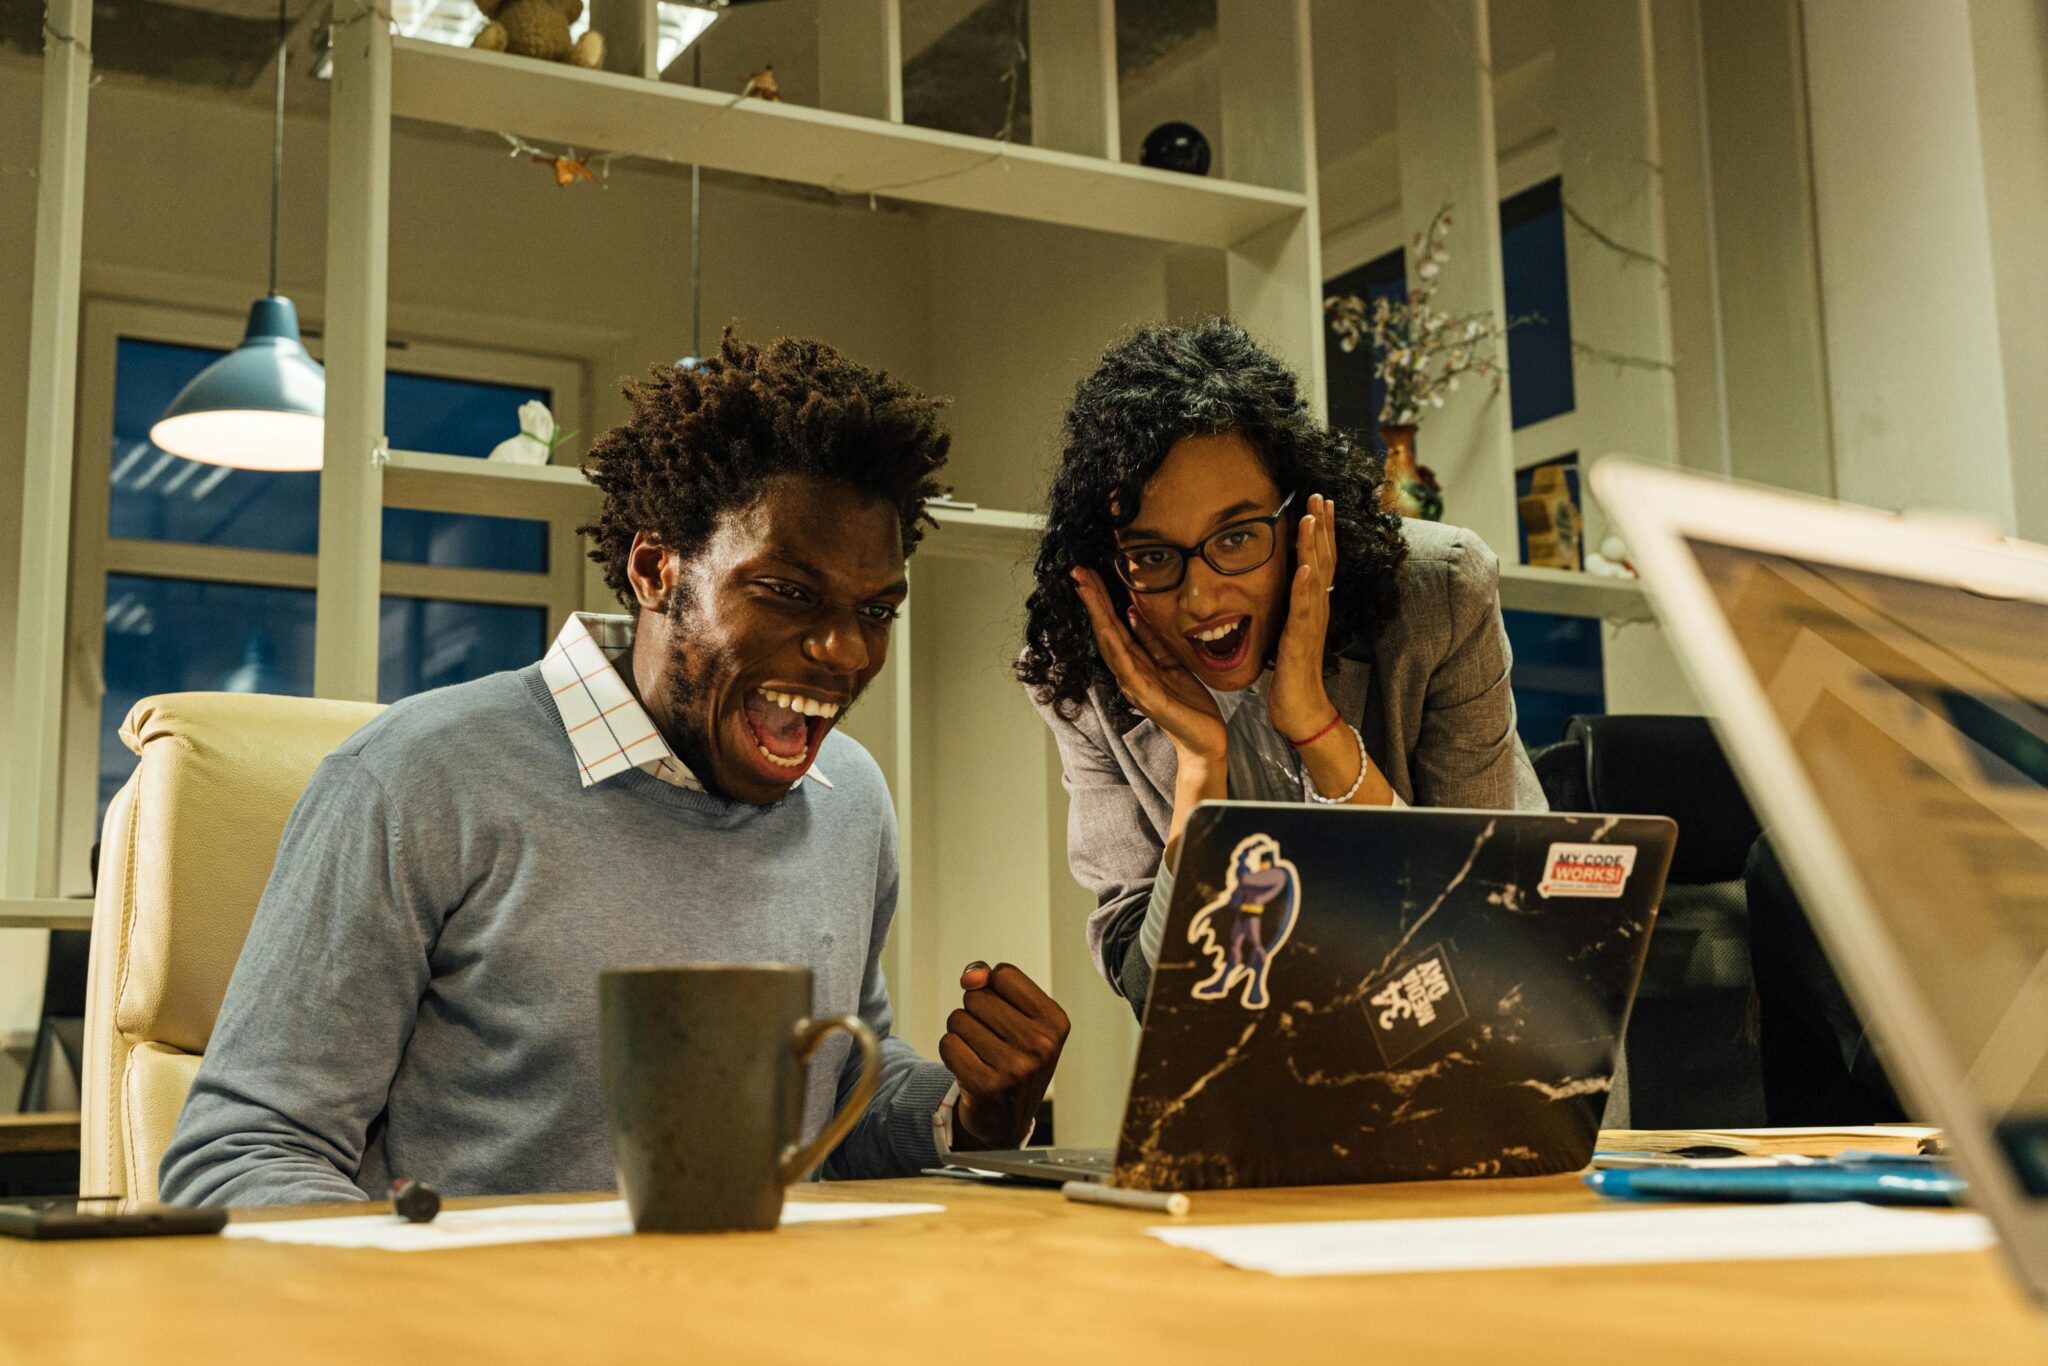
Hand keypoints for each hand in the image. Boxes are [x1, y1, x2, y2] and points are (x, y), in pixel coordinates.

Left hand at [941, 961, 1069, 1148]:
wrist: (1007, 1118)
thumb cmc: (1013, 1055)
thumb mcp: (1018, 1016)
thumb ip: (991, 981)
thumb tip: (970, 975)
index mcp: (1055, 1022)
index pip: (1004, 974)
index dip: (992, 987)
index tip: (1004, 1011)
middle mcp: (1041, 1045)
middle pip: (977, 996)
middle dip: (974, 1012)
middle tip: (991, 1038)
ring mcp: (1015, 1069)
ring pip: (958, 1018)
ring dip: (961, 1032)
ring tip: (980, 1053)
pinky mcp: (985, 1086)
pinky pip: (948, 1044)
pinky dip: (951, 1051)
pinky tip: (969, 1067)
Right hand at [1070, 567, 1226, 763]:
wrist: (1204, 739)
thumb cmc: (1188, 704)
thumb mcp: (1171, 662)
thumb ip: (1152, 640)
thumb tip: (1132, 612)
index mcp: (1136, 662)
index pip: (1114, 624)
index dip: (1100, 598)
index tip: (1088, 572)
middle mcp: (1128, 672)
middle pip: (1106, 629)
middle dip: (1092, 599)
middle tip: (1078, 570)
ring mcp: (1134, 684)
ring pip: (1110, 643)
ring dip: (1097, 615)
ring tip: (1086, 588)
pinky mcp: (1146, 696)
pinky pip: (1128, 667)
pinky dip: (1115, 647)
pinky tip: (1107, 627)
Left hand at [1267, 492, 1338, 741]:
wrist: (1302, 710)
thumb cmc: (1293, 674)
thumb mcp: (1289, 631)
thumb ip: (1291, 608)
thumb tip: (1287, 587)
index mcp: (1313, 606)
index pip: (1321, 560)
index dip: (1321, 531)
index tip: (1318, 502)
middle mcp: (1318, 609)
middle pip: (1325, 559)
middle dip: (1322, 526)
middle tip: (1319, 494)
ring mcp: (1312, 623)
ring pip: (1317, 577)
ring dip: (1316, 546)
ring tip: (1312, 517)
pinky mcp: (1301, 640)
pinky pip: (1306, 610)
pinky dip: (1307, 587)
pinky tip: (1307, 568)